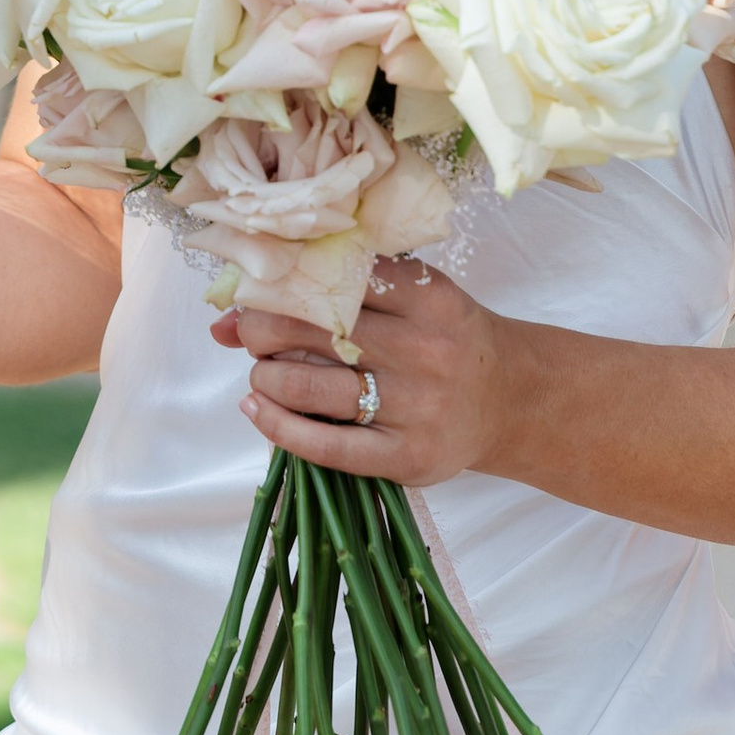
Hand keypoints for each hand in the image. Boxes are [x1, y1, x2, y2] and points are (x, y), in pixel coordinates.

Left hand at [217, 261, 521, 487]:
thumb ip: (333, 295)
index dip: (281, 282)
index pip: (334, 277)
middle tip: (252, 333)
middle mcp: (425, 349)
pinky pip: (324, 444)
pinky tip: (258, 408)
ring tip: (265, 372)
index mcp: (427, 297)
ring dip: (266, 375)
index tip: (259, 289)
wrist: (508, 398)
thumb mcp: (406, 299)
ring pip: (309, 385)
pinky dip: (277, 425)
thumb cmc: (444, 338)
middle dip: (262, 328)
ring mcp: (416, 407)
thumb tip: (226, 321)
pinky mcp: (406, 456)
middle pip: (314, 329)